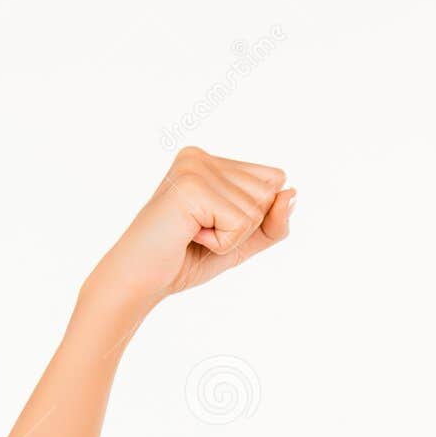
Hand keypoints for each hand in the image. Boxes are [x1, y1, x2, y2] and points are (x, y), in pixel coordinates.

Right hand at [86, 146, 294, 308]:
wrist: (144, 279)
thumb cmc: (188, 258)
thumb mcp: (244, 241)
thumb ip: (274, 220)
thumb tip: (292, 192)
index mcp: (211, 161)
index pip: (274, 180)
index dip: (256, 217)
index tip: (214, 224)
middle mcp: (201, 156)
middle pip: (269, 193)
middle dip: (244, 228)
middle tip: (202, 233)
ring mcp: (194, 168)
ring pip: (256, 209)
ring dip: (231, 237)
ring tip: (194, 234)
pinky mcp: (191, 187)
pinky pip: (240, 223)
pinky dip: (222, 243)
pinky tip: (190, 235)